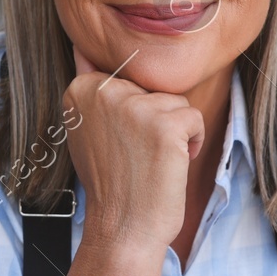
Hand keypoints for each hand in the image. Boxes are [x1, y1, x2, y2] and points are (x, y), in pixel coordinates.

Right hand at [63, 45, 204, 251]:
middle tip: (134, 156)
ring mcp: (135, 107)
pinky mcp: (164, 125)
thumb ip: (92, 89)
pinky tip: (169, 164)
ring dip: (174, 133)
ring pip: (176, 102)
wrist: (122, 228)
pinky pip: (194, 118)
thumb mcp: (88, 129)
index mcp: (82, 89)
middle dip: (153, 121)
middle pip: (154, 88)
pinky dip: (192, 144)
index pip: (128, 79)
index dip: (133, 116)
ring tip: (151, 160)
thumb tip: (82, 47)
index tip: (118, 145)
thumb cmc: (112, 182)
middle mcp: (105, 92)